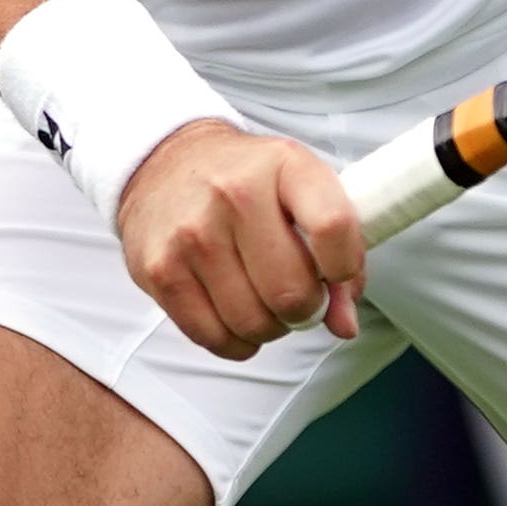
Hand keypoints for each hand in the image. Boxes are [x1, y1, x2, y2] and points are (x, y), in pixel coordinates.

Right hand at [114, 119, 366, 358]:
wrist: (167, 164)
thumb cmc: (249, 182)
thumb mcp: (303, 192)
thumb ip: (340, 253)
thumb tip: (343, 325)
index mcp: (285, 165)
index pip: (333, 226)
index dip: (346, 267)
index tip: (337, 274)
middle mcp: (235, 194)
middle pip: (292, 292)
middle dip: (306, 310)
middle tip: (298, 297)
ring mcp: (193, 234)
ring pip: (253, 323)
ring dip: (270, 327)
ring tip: (264, 302)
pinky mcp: (161, 270)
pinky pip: (213, 337)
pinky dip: (235, 341)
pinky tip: (235, 316)